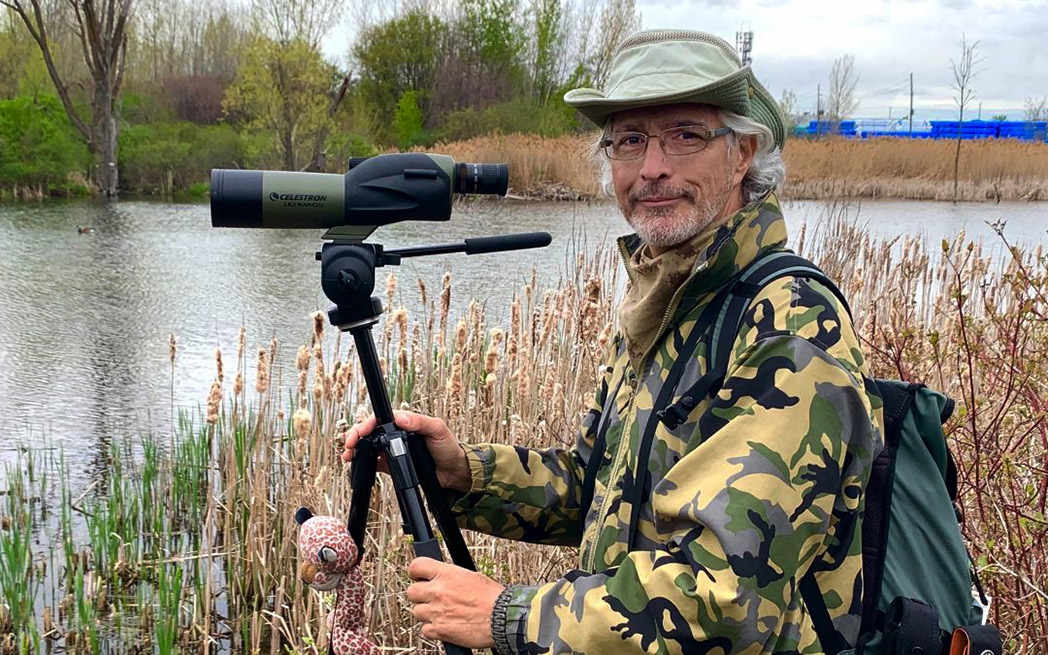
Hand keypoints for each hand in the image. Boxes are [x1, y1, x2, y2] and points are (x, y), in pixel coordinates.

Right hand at [341, 411, 471, 492]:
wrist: (452, 472)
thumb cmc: (447, 447)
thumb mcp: (437, 429)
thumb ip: (420, 422)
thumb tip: (401, 417)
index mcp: (405, 422)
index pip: (380, 419)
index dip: (366, 424)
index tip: (359, 433)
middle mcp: (395, 433)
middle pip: (369, 431)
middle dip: (355, 436)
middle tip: (348, 445)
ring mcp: (391, 448)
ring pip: (367, 445)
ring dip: (355, 449)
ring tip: (348, 455)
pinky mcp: (390, 463)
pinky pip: (372, 462)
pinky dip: (362, 462)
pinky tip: (357, 464)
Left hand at [406, 557, 502, 647]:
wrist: (502, 618)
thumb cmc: (492, 597)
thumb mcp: (471, 576)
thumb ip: (451, 576)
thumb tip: (440, 577)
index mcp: (447, 574)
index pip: (416, 566)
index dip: (415, 572)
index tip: (418, 577)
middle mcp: (438, 591)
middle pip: (411, 592)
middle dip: (420, 595)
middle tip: (431, 597)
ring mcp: (436, 611)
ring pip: (416, 612)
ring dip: (426, 613)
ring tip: (442, 613)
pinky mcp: (439, 630)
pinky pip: (425, 630)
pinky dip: (432, 629)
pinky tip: (444, 625)